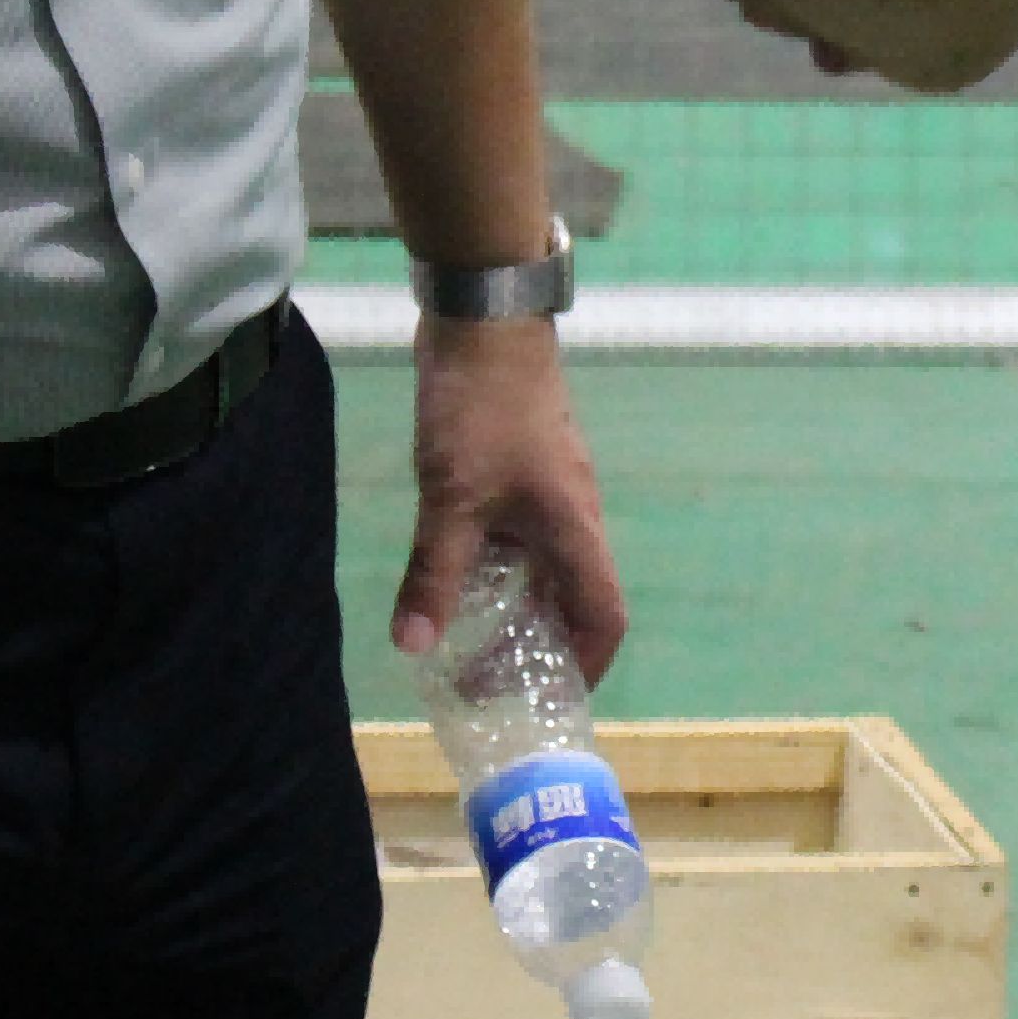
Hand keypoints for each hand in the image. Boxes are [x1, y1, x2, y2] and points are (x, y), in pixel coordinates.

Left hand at [392, 316, 624, 678]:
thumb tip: (413, 647)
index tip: (550, 697)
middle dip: (541, 646)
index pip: (605, 616)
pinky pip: (519, 537)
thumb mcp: (452, 499)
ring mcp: (547, 491)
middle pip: (574, 597)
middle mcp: (573, 517)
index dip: (588, 664)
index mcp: (575, 530)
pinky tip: (452, 576)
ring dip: (515, 606)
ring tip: (467, 641)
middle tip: (494, 682)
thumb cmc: (482, 412)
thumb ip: (436, 574)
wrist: (484, 321)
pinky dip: (495, 567)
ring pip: (543, 566)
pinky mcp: (521, 468)